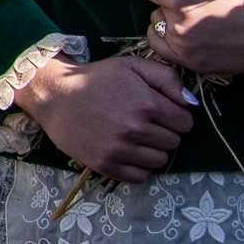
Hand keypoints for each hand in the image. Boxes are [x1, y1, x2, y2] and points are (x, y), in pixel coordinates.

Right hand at [17, 51, 197, 182]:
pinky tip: (128, 152)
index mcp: (147, 104)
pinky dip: (139, 167)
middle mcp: (136, 129)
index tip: (162, 112)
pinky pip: (140, 177)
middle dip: (164, 132)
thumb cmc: (96, 78)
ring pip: (160, 160)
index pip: (185, 123)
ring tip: (135, 138)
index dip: (176, 116)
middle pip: (174, 142)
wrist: (53, 95)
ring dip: (153, 150)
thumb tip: (190, 102)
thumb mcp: (132, 66)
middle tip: (145, 123)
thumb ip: (167, 78)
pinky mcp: (106, 164)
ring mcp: (120, 149)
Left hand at [137, 0, 243, 73]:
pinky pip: (167, 51)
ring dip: (169, 20)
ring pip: (158, 30)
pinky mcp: (195, 66)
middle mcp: (179, 28)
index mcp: (183, 1)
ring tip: (195, 14)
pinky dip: (172, 41)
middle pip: (156, 8)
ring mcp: (186, 51)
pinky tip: (193, 33)